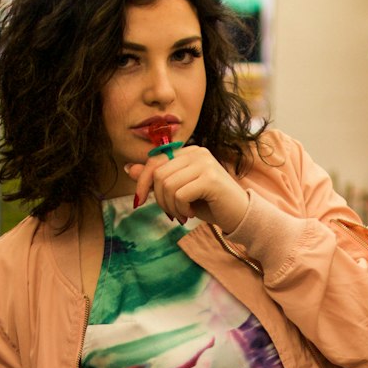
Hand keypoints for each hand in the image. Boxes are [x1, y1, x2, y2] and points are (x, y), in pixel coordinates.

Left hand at [125, 144, 248, 232]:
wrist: (238, 215)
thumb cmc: (209, 203)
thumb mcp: (178, 190)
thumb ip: (156, 179)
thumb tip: (129, 168)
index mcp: (188, 152)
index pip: (154, 160)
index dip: (141, 181)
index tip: (139, 200)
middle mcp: (197, 152)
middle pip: (158, 174)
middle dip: (159, 199)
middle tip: (171, 212)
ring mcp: (205, 164)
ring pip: (167, 185)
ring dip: (170, 206)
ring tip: (182, 214)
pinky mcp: (210, 179)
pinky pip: (180, 195)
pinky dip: (181, 209)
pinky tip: (191, 213)